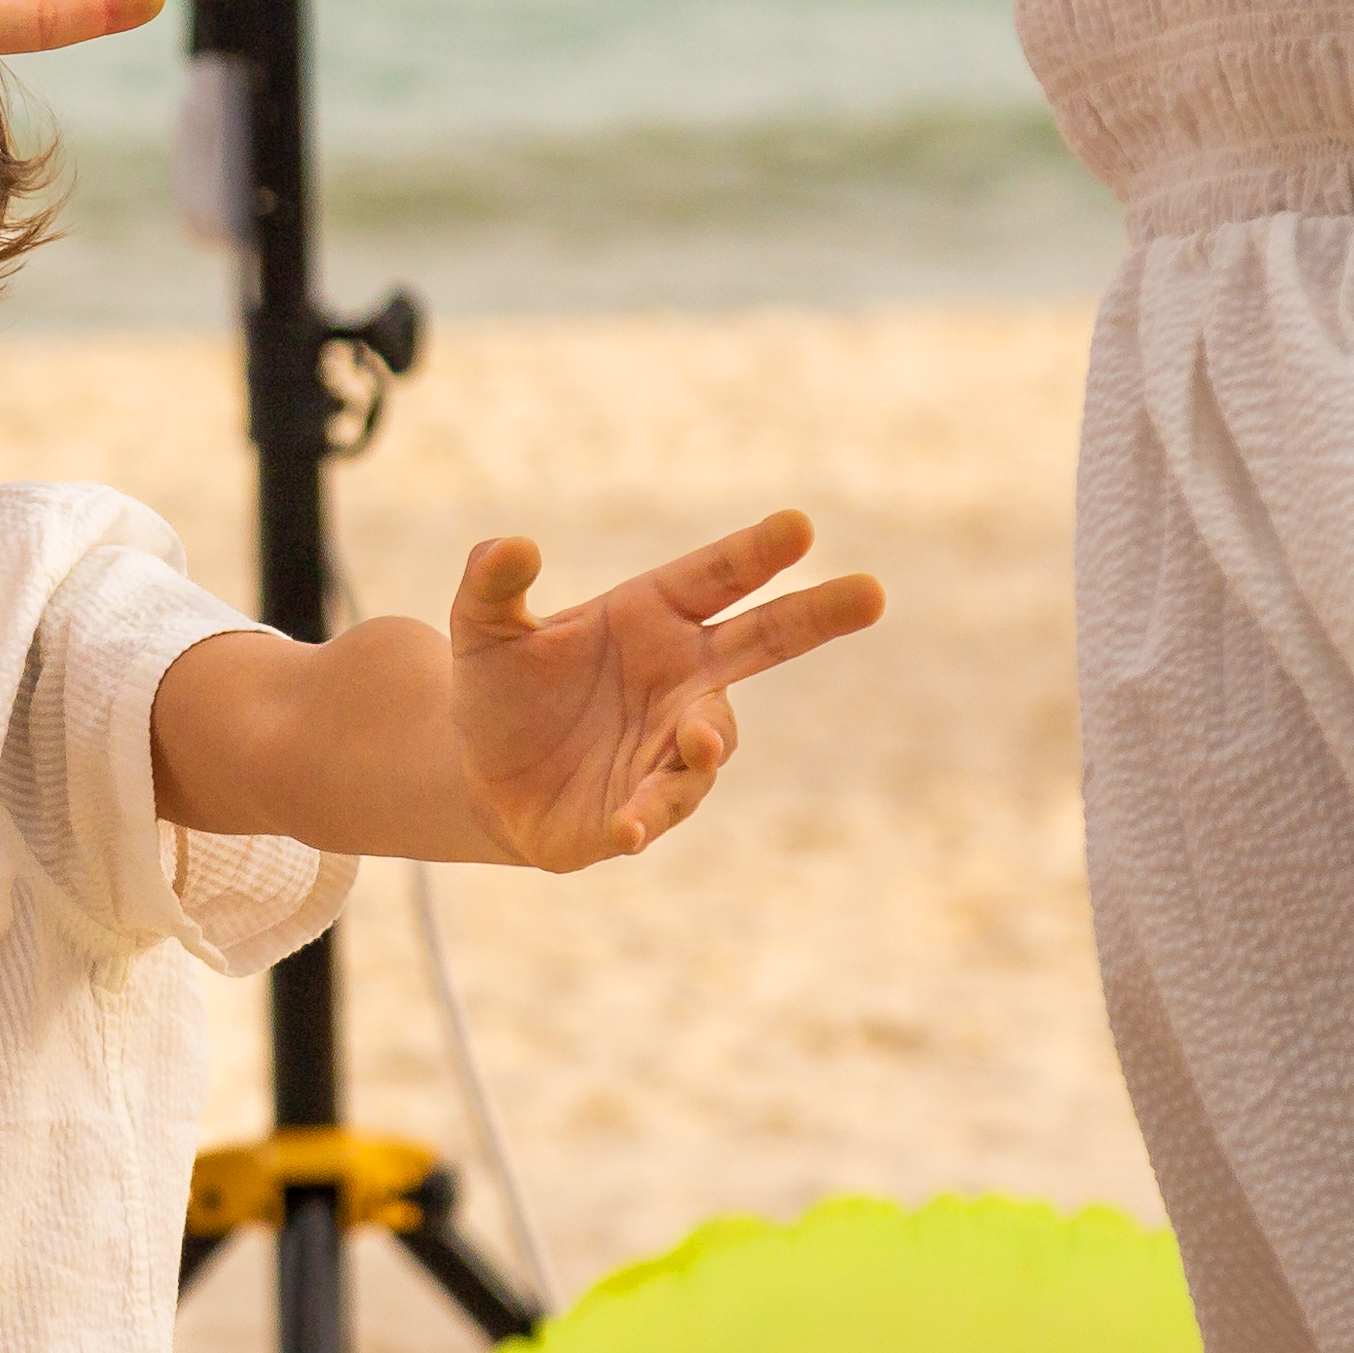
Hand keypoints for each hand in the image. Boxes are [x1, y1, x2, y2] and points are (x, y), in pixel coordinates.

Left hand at [448, 513, 885, 869]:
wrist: (481, 776)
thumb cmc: (501, 689)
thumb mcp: (481, 629)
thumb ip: (491, 584)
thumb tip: (510, 545)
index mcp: (653, 616)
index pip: (717, 576)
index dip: (758, 553)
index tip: (801, 526)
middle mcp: (682, 678)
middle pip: (764, 640)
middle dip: (818, 615)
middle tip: (872, 592)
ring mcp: (670, 746)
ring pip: (712, 738)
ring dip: (707, 739)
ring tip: (695, 739)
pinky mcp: (642, 809)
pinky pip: (658, 809)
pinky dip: (648, 815)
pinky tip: (628, 826)